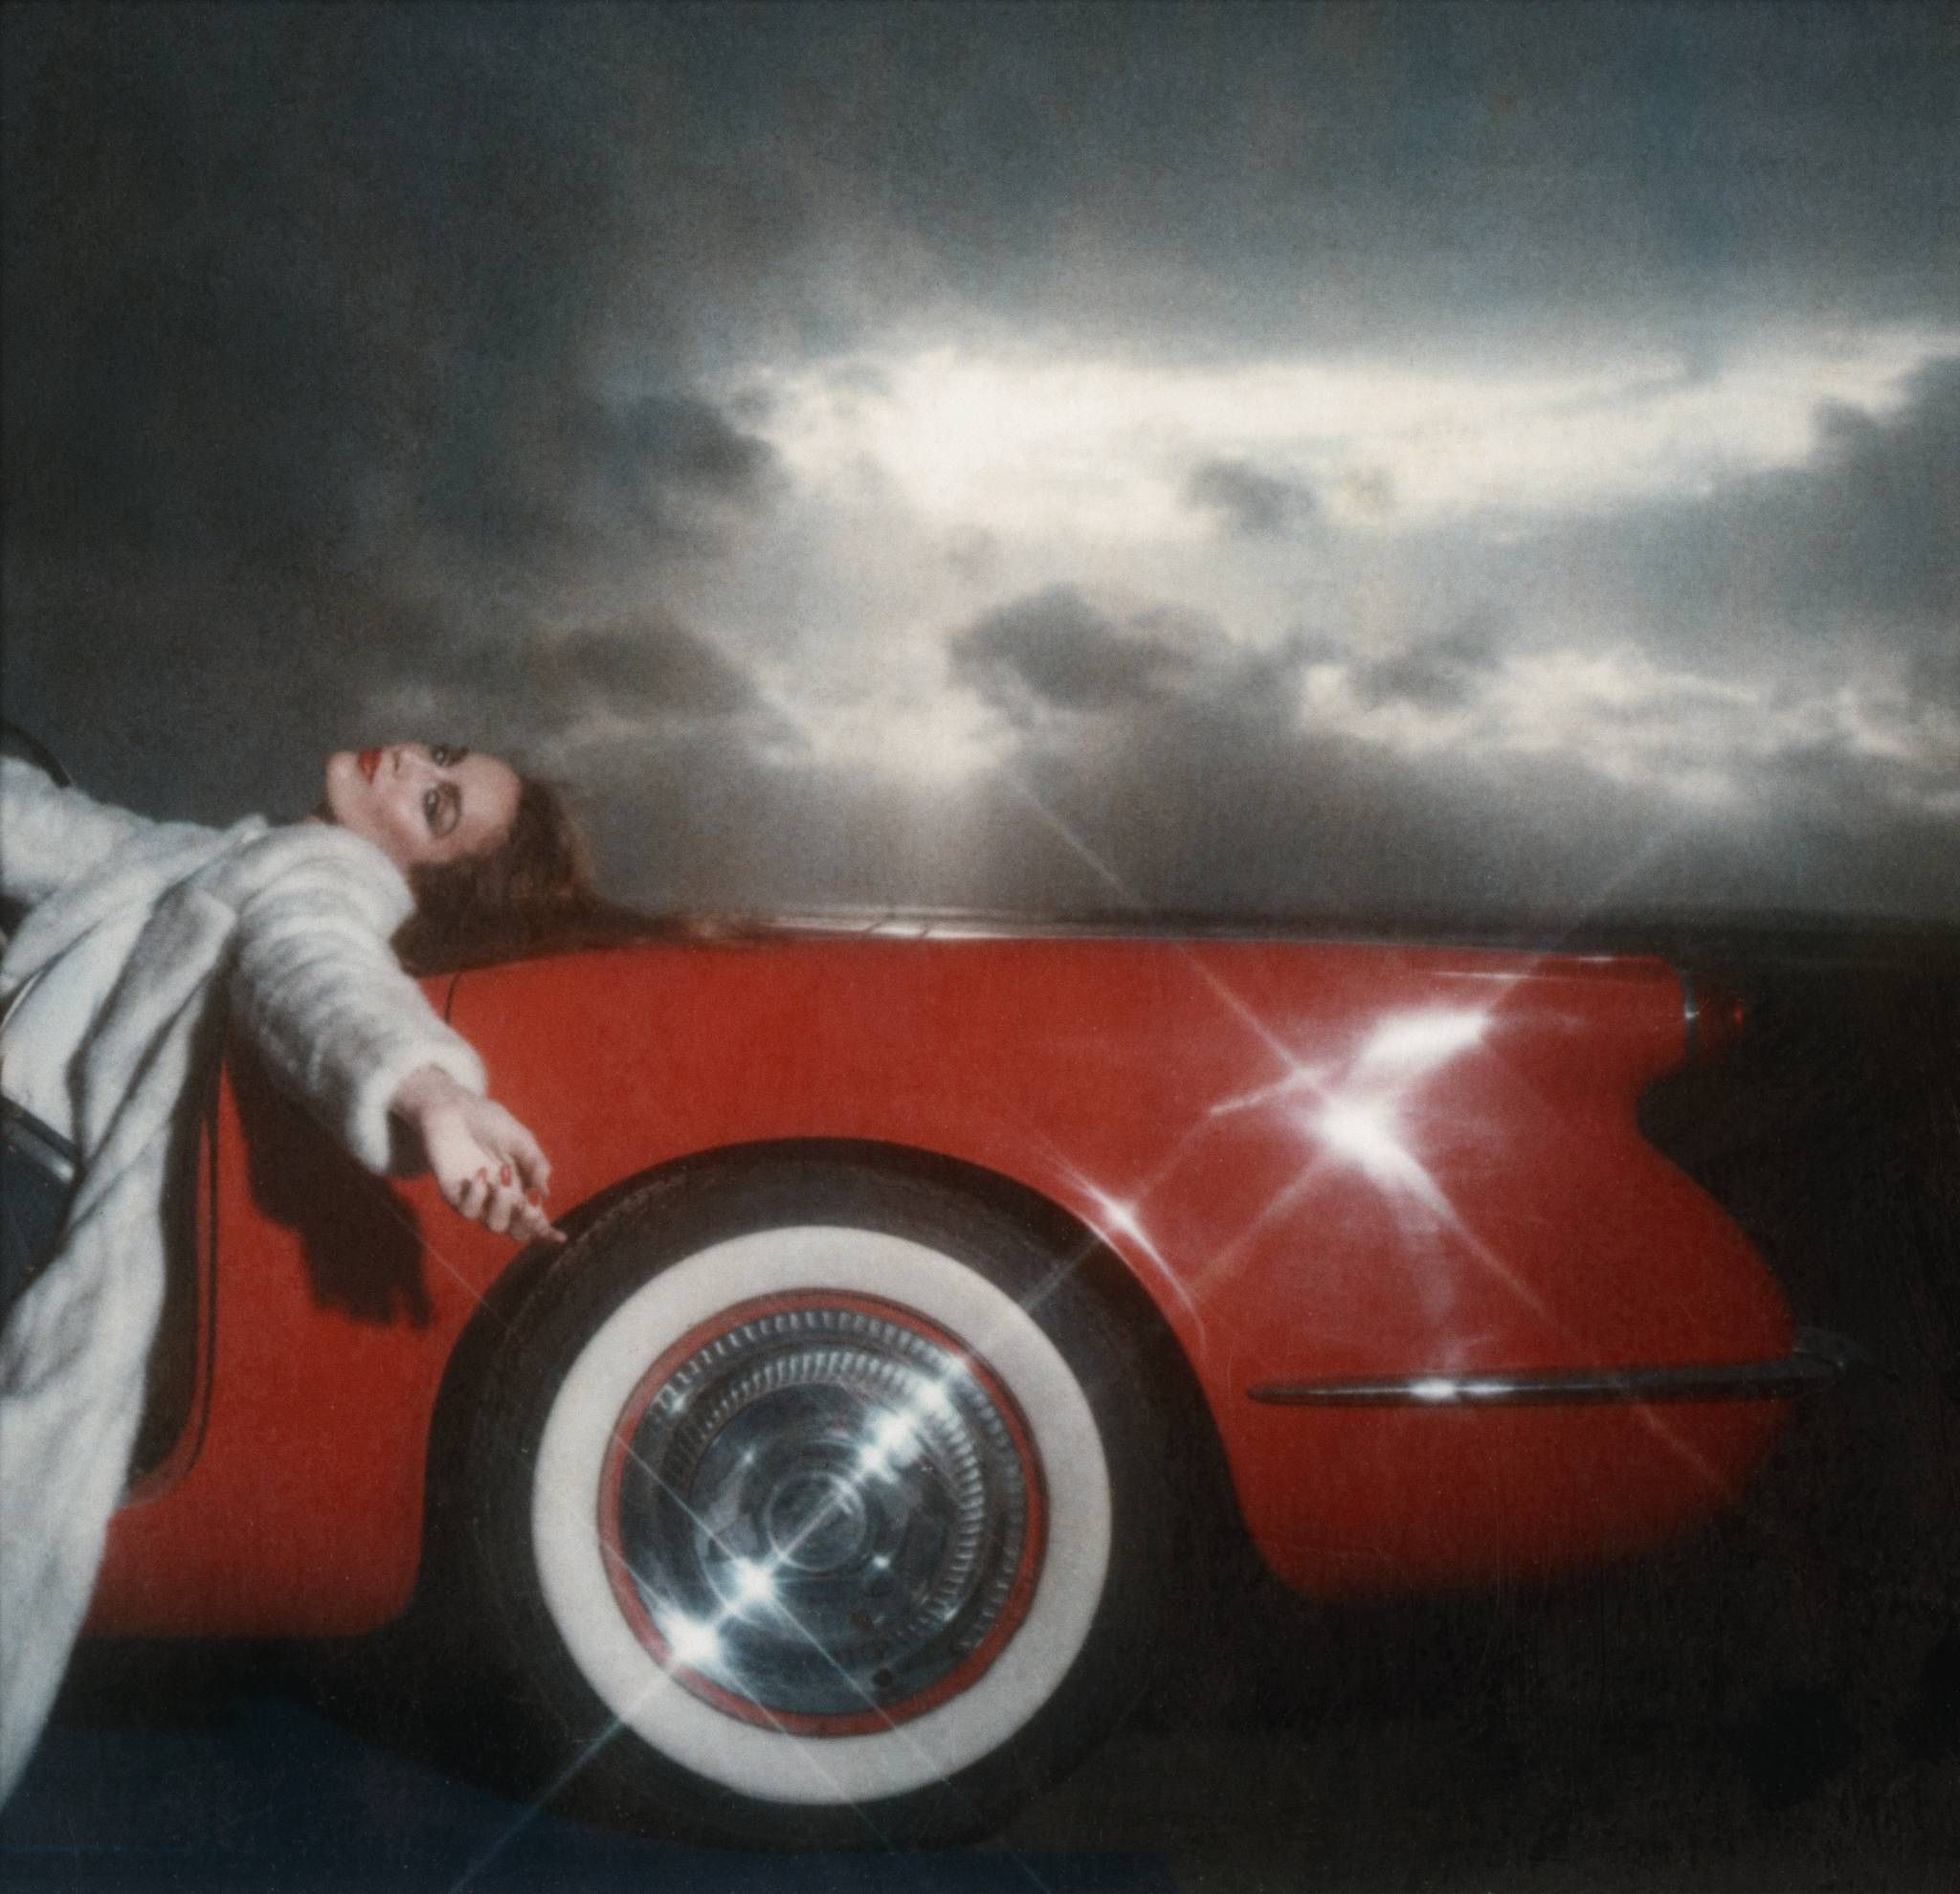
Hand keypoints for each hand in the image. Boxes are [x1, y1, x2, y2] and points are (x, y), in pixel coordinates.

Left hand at [391, 1065, 565, 1244]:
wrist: (455, 1107)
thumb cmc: (490, 1121)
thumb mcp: (521, 1139)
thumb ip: (535, 1164)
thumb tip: (546, 1193)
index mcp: (519, 1187)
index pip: (533, 1216)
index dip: (546, 1230)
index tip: (560, 1237)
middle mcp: (498, 1198)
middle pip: (516, 1230)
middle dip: (527, 1223)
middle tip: (527, 1202)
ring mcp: (476, 1198)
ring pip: (494, 1225)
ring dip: (502, 1206)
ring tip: (502, 1177)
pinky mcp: (453, 1193)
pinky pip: (467, 1210)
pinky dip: (477, 1197)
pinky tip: (479, 1174)